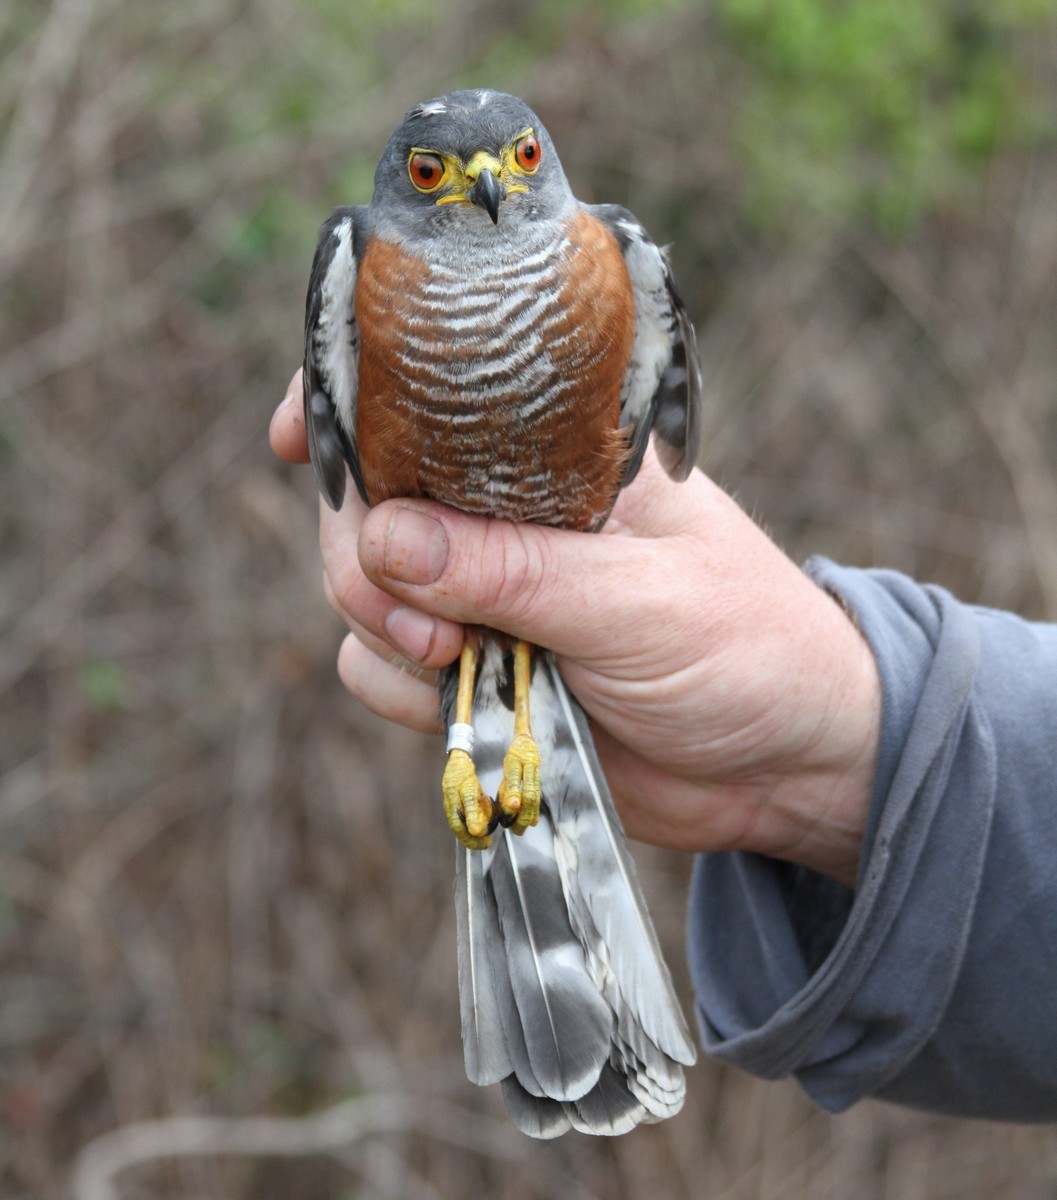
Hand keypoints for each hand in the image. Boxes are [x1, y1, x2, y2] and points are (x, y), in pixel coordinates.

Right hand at [271, 372, 879, 885]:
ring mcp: (484, 592)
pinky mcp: (473, 670)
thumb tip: (384, 541)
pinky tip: (469, 707)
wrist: (781, 763)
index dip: (354, 402)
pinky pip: (380, 670)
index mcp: (559, 456)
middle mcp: (507, 514)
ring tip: (461, 666)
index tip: (295, 438)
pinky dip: (402, 693)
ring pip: (365, 591)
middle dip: (367, 560)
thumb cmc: (741, 648)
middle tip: (427, 624)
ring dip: (386, 634)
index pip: (439, 397)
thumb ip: (512, 572)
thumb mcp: (636, 602)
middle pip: (372, 503)